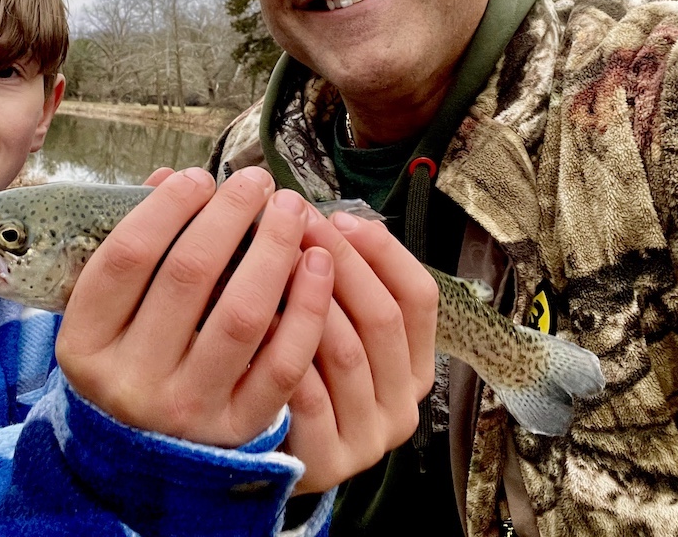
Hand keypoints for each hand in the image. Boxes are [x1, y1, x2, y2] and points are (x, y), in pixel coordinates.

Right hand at [55, 166, 334, 446]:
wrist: (141, 463)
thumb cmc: (127, 363)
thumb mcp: (106, 317)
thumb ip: (134, 249)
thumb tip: (168, 178)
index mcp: (85, 345)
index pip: (127, 257)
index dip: (167, 207)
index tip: (199, 176)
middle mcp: (130, 381)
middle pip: (187, 275)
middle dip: (229, 214)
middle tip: (257, 181)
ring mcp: (186, 410)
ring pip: (240, 313)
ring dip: (273, 249)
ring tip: (290, 210)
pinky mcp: (238, 430)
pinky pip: (283, 362)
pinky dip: (306, 308)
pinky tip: (318, 264)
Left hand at [283, 209, 439, 493]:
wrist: (269, 462)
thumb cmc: (302, 380)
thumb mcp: (333, 332)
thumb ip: (341, 287)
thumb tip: (324, 217)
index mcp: (415, 367)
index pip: (419, 298)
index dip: (383, 251)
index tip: (339, 216)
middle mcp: (403, 406)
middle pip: (382, 318)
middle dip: (341, 261)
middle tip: (298, 223)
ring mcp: (370, 440)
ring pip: (348, 353)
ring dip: (311, 301)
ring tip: (276, 260)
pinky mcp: (329, 463)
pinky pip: (310, 398)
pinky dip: (284, 354)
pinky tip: (258, 320)